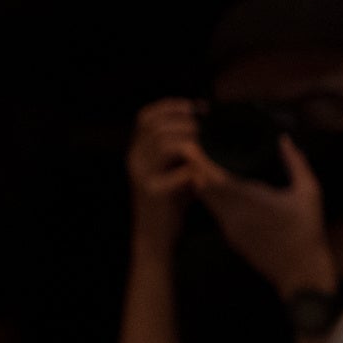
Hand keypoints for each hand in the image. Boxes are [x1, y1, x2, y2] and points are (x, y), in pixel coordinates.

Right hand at [126, 99, 200, 246]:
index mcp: (137, 152)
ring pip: (166, 144)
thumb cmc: (170, 200)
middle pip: (157, 126)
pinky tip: (206, 172)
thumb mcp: (171, 168)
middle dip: (186, 122)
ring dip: (192, 141)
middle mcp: (134, 161)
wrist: (155, 236)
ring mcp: (142, 176)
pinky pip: (181, 172)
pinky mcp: (154, 193)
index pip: (146, 117)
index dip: (171, 106)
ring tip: (208, 147)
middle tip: (207, 129)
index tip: (196, 108)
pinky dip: (197, 168)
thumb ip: (180, 147)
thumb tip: (203, 120)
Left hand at [194, 135, 334, 295]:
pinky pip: (214, 211)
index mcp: (251, 200)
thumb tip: (284, 139)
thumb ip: (295, 163)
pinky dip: (210, 197)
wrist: (300, 273)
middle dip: (195, 168)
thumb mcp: (309, 192)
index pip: (213, 179)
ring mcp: (229, 228)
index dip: (199, 162)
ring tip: (199, 163)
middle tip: (191, 148)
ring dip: (201, 182)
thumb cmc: (308, 230)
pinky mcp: (230, 237)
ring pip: (205, 200)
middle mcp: (233, 214)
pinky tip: (213, 186)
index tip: (192, 145)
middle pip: (202, 187)